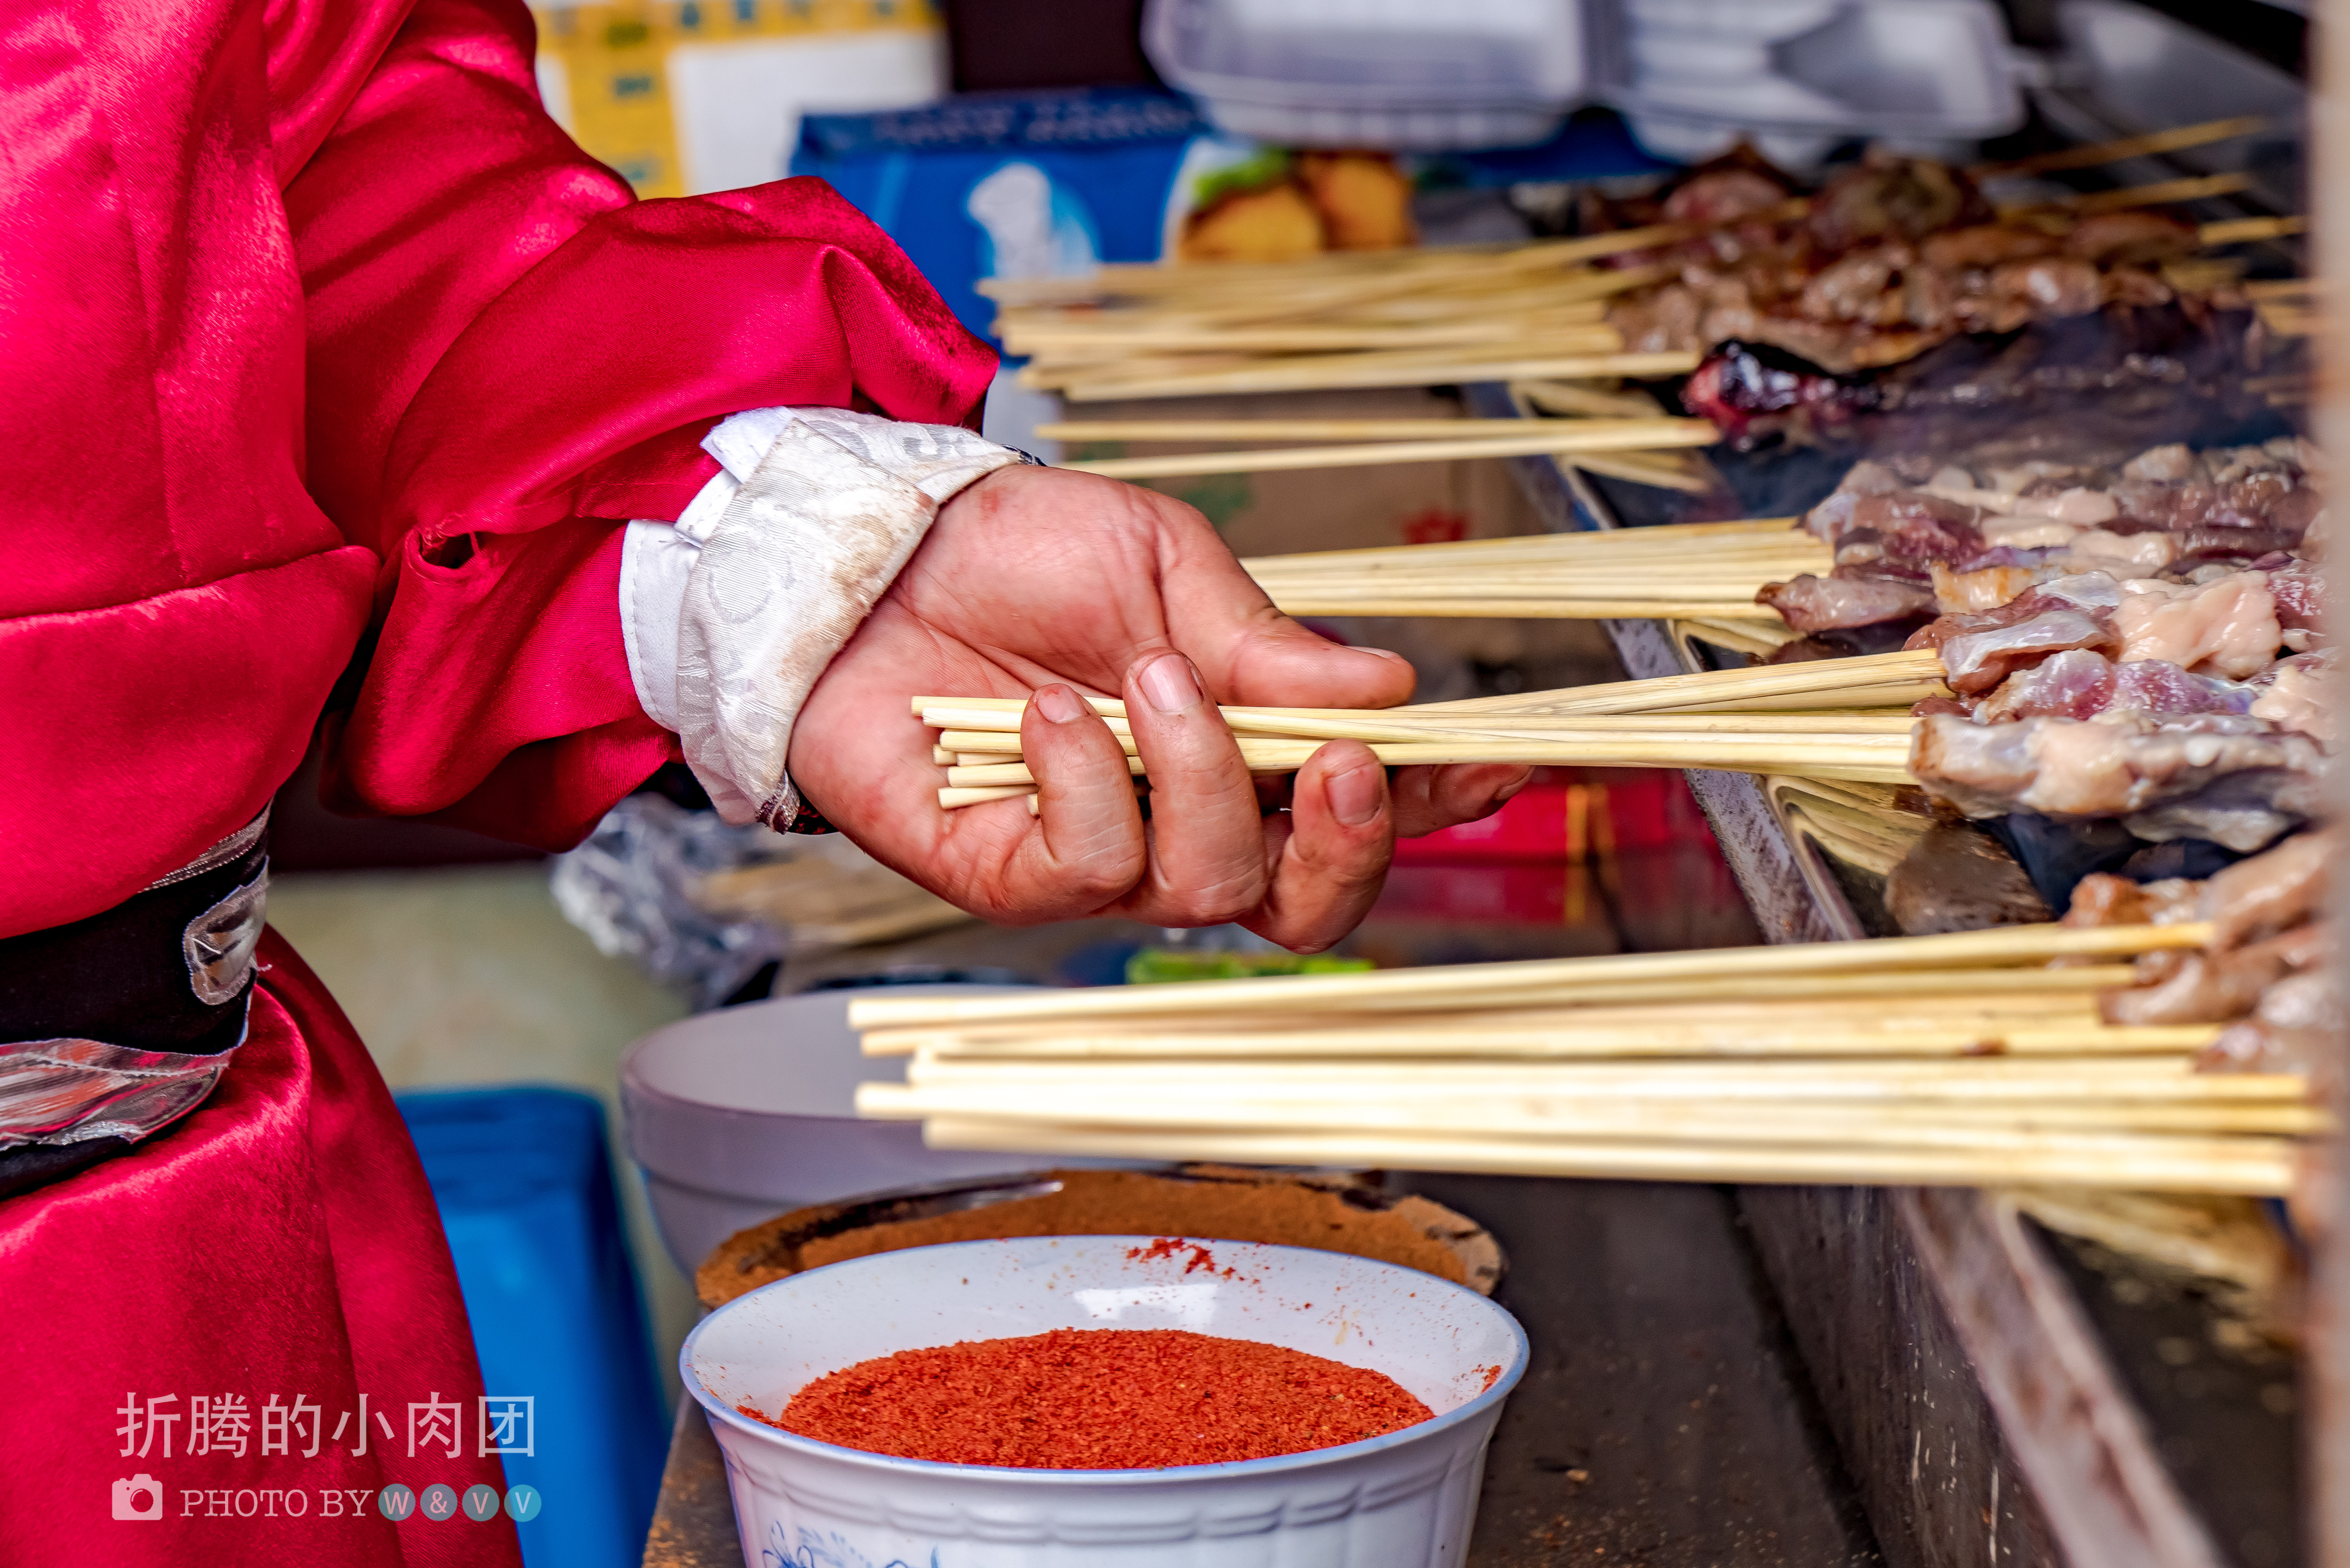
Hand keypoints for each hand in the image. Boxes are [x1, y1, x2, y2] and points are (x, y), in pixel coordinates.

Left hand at [789, 464, 1530, 950]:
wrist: (880, 554)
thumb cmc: (1021, 553)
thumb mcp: (1163, 562)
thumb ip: (1263, 641)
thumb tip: (1387, 690)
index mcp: (1243, 749)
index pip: (1357, 808)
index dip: (1431, 803)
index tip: (1497, 763)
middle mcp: (1184, 822)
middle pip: (1308, 901)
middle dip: (1347, 840)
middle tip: (1336, 759)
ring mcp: (1103, 860)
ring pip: (1209, 884)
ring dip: (1198, 775)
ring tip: (1144, 678)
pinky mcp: (1013, 876)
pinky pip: (1091, 869)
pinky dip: (1088, 785)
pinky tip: (1051, 715)